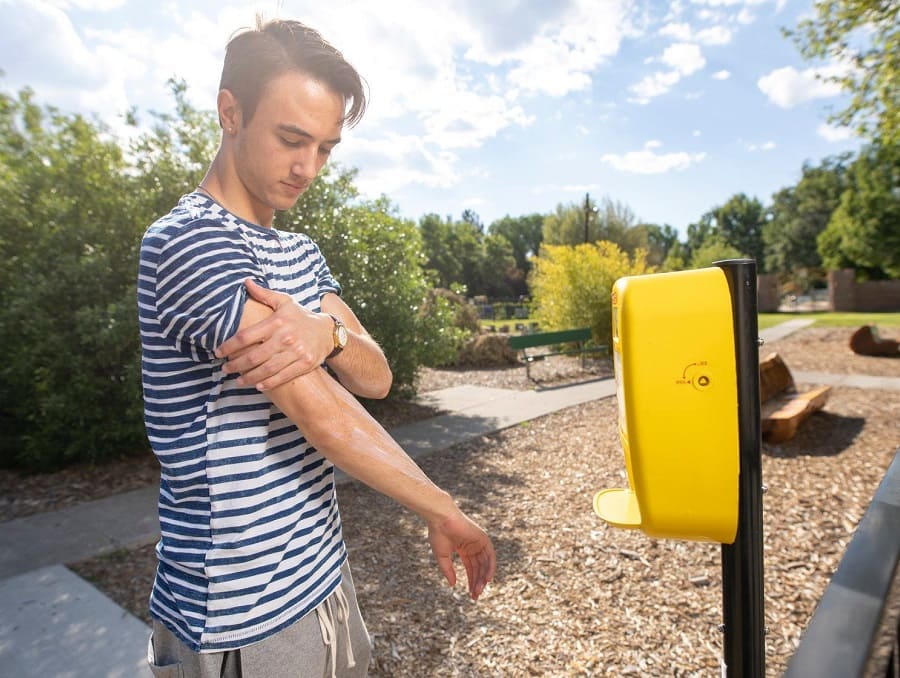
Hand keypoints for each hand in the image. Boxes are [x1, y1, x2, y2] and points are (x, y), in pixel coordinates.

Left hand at [215, 279, 332, 389]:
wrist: (328, 332)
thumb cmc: (301, 316)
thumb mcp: (285, 302)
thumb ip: (264, 294)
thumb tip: (246, 282)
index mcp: (277, 322)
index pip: (245, 336)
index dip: (229, 346)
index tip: (218, 352)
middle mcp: (285, 337)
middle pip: (253, 356)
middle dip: (235, 365)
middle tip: (225, 369)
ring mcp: (296, 352)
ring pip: (266, 370)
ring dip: (248, 377)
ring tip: (237, 381)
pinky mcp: (304, 364)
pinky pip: (282, 377)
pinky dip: (268, 383)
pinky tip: (257, 385)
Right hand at [428, 510, 495, 600]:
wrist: (441, 518)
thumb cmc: (438, 534)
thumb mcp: (442, 556)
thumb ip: (448, 571)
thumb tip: (453, 585)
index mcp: (463, 549)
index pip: (470, 568)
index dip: (471, 581)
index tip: (471, 595)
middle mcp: (472, 546)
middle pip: (478, 568)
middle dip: (477, 582)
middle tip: (475, 596)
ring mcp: (479, 542)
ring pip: (484, 564)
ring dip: (483, 578)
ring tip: (479, 590)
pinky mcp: (483, 538)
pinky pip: (490, 556)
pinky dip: (490, 567)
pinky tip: (487, 579)